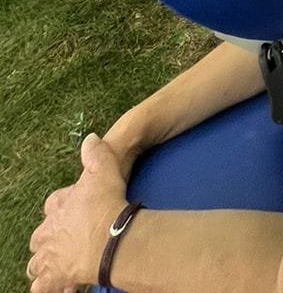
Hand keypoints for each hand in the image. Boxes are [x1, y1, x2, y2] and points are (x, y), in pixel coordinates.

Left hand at [27, 135, 126, 292]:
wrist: (110, 237)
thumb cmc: (106, 203)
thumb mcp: (105, 170)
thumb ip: (96, 154)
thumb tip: (90, 139)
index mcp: (59, 206)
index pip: (52, 205)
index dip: (59, 209)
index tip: (68, 211)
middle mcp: (50, 232)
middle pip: (39, 238)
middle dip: (46, 241)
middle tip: (60, 243)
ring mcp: (52, 256)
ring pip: (38, 264)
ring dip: (44, 265)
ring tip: (54, 268)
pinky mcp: (58, 277)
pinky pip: (45, 287)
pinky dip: (48, 287)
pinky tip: (59, 288)